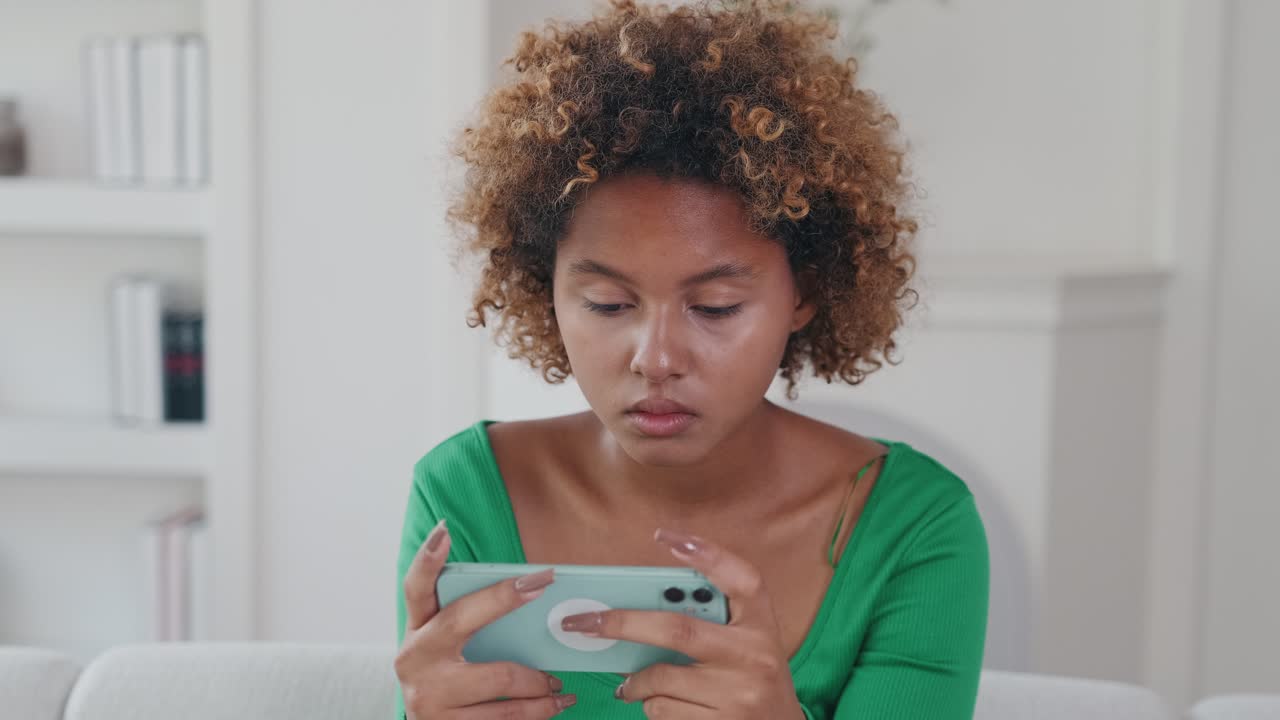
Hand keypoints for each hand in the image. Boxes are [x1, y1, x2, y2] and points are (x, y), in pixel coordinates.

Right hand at [395, 519, 576, 718]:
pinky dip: (538, 711)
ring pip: (499, 679)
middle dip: (503, 599)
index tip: (444, 529)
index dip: (426, 559)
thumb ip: (466, 623)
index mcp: (416, 632)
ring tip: (560, 680)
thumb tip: (526, 592)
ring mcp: (430, 697)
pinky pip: (505, 717)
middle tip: (541, 586)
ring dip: (539, 680)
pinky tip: (555, 704)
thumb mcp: (442, 648)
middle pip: (461, 619)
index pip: (416, 589)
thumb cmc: (445, 679)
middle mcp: (416, 659)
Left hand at [559, 528, 806, 718]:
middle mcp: (754, 655)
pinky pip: (663, 709)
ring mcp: (738, 693)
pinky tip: (659, 703)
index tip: (664, 537)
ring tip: (632, 683)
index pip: (743, 578)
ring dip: (636, 681)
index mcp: (762, 623)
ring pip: (660, 678)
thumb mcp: (746, 641)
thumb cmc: (751, 675)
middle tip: (585, 622)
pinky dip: (650, 704)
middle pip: (677, 630)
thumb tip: (640, 606)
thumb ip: (711, 619)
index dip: (707, 554)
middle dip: (623, 623)